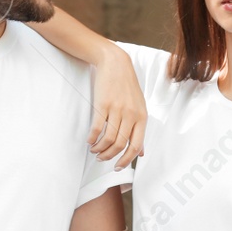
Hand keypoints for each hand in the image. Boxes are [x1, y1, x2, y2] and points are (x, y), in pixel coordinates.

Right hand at [89, 43, 145, 168]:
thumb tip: (140, 152)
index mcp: (142, 117)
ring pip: (108, 138)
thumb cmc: (127, 86)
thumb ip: (139, 130)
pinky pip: (97, 127)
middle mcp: (131, 114)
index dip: (126, 160)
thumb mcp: (139, 107)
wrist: (115, 63)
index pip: (135, 146)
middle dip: (109, 156)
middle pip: (120, 144)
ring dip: (100, 148)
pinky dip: (92, 138)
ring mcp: (117, 109)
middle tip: (101, 158)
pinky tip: (90, 140)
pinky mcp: (103, 104)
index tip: (117, 167)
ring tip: (95, 150)